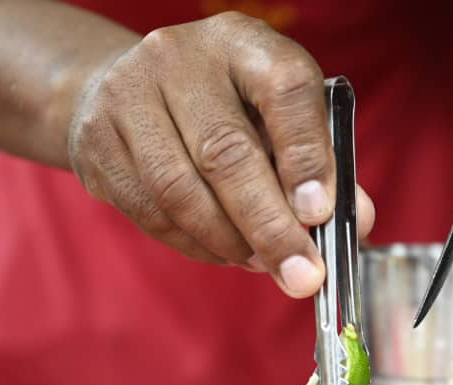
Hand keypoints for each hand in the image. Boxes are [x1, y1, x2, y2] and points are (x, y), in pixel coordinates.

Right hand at [67, 11, 374, 297]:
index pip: (284, 90)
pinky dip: (197, 246)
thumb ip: (321, 164)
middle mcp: (179, 58)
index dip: (305, 156)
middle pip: (226, 152)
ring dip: (231, 243)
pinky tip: (226, 253)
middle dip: (271, 226)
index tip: (322, 214)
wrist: (127, 90)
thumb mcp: (279, 117)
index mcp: (242, 42)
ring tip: (264, 264)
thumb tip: (355, 221)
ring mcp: (128, 97)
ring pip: (181, 191)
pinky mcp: (96, 142)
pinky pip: (151, 213)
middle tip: (304, 275)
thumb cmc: (225, 108)